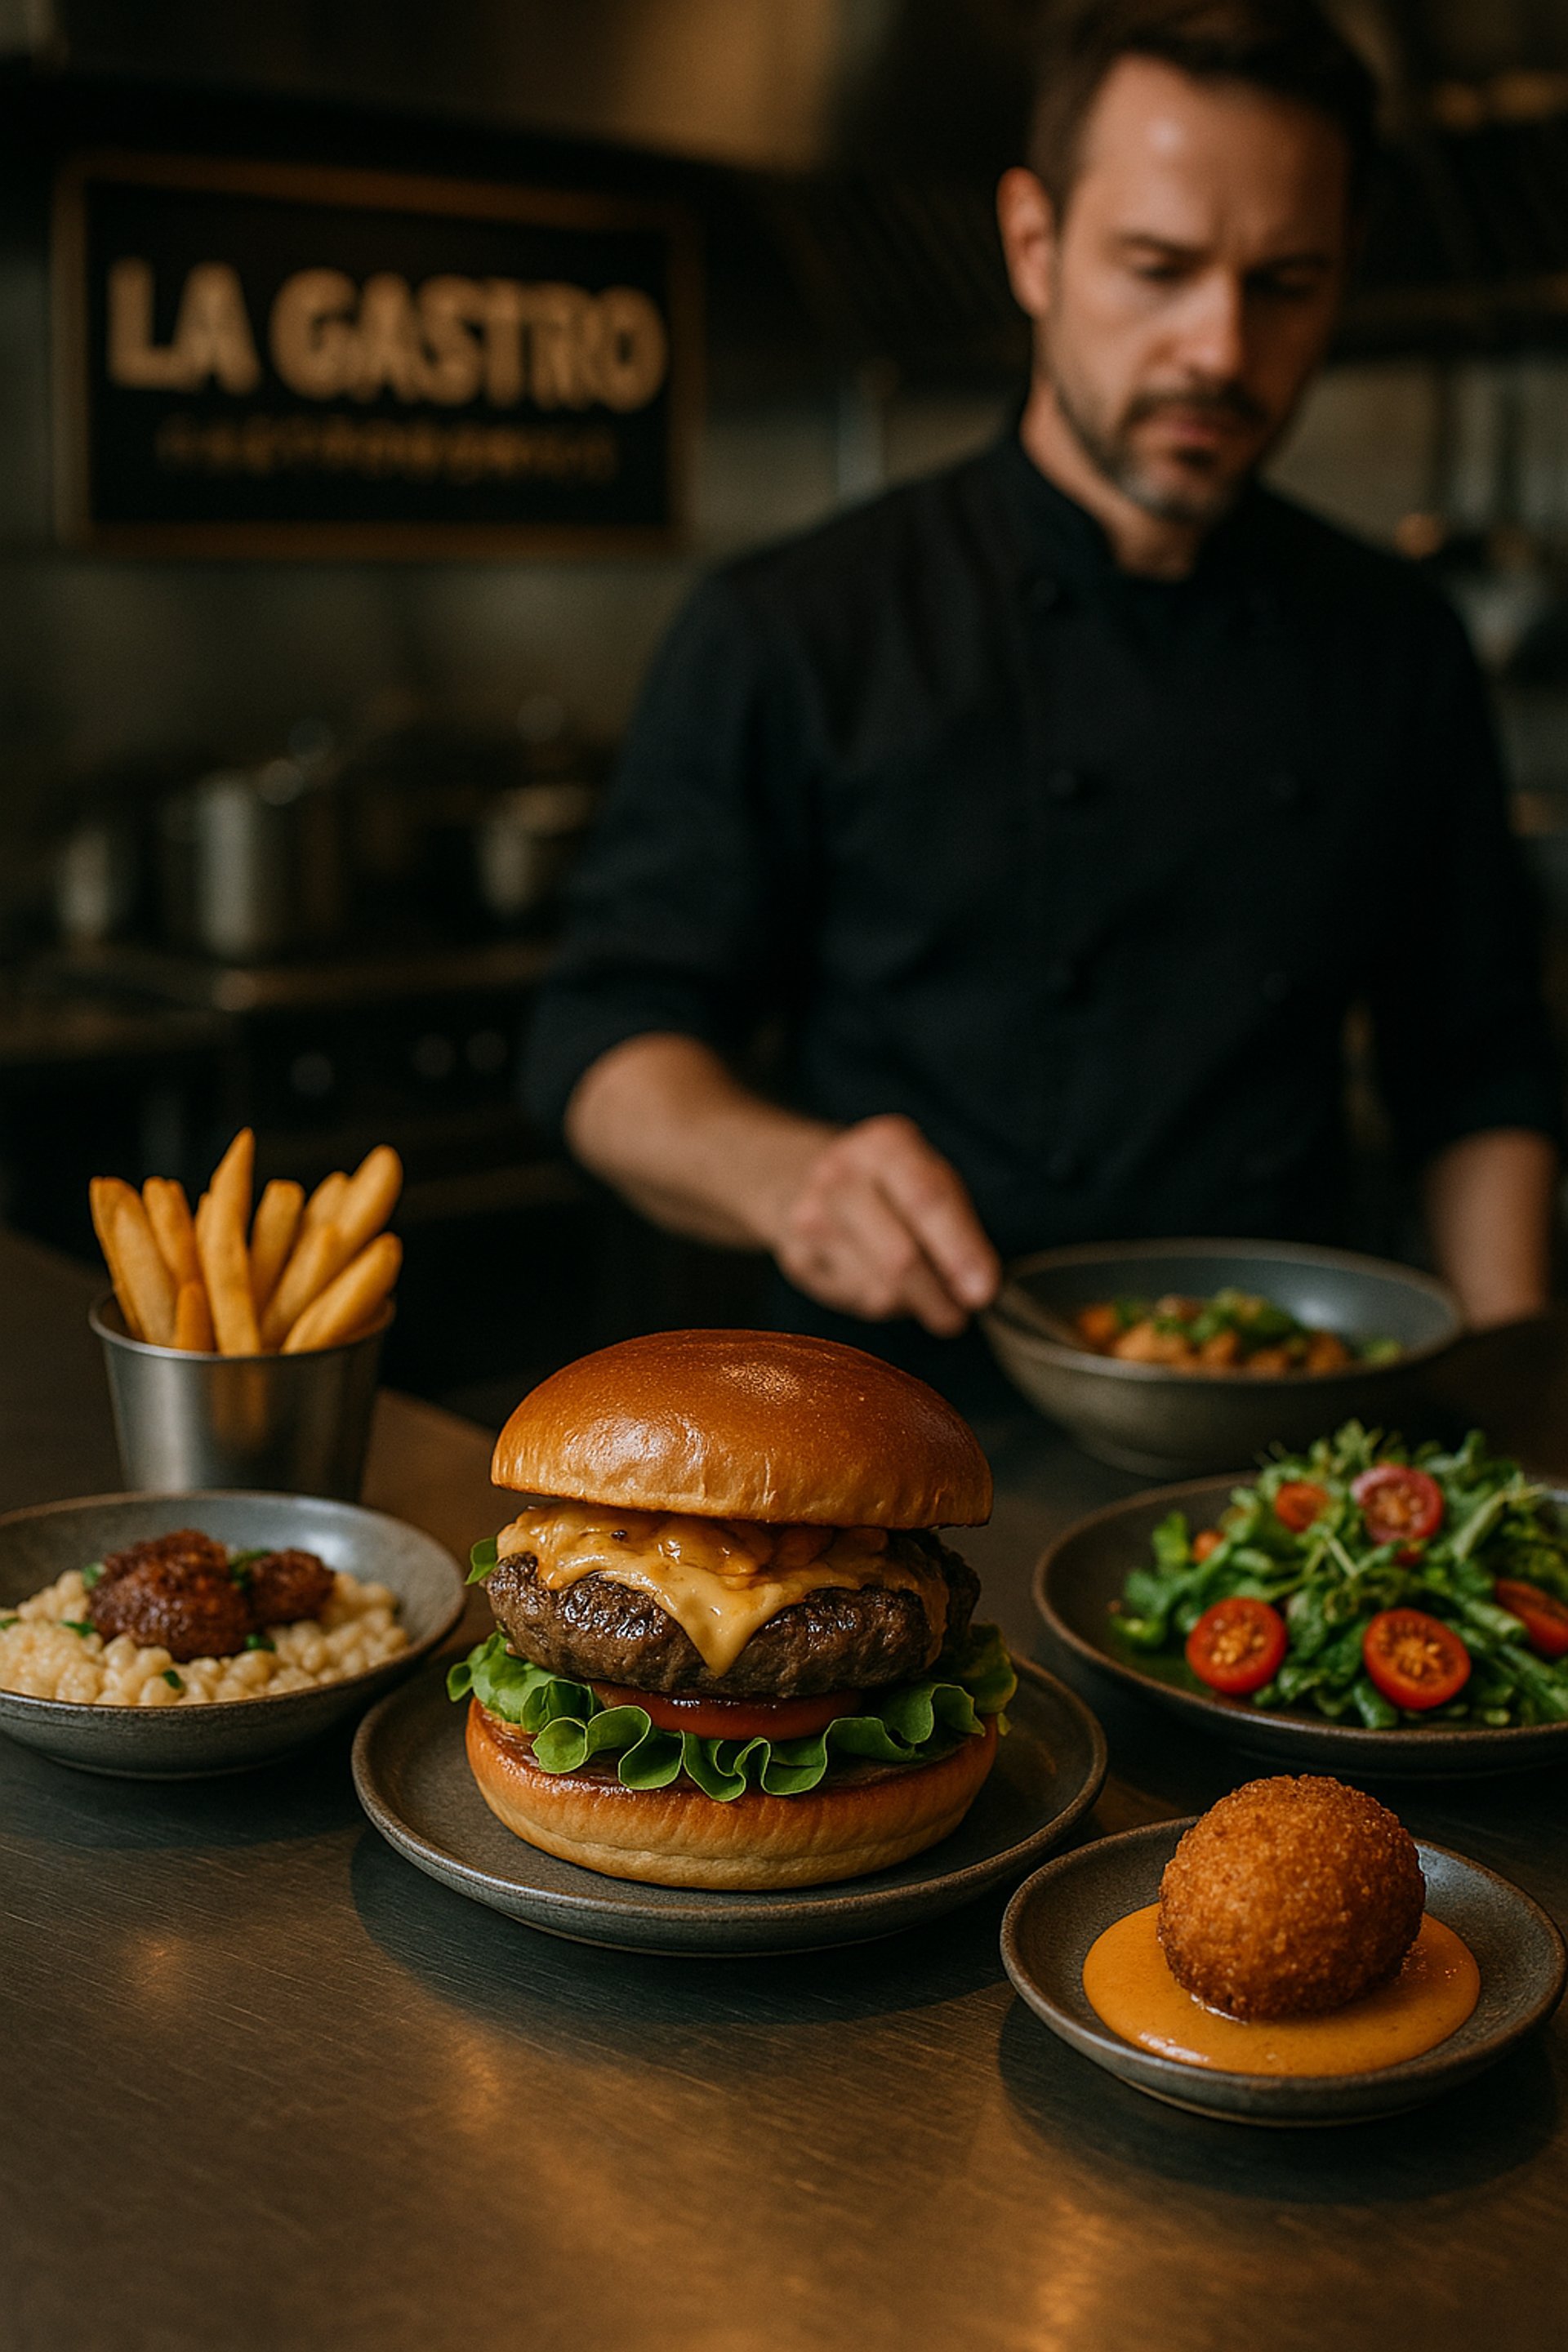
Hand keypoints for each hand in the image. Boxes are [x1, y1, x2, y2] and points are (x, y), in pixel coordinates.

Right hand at [770, 1114, 1000, 1336]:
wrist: (798, 1178)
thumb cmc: (886, 1185)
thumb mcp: (928, 1178)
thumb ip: (958, 1226)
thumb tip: (978, 1288)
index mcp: (884, 1145)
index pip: (927, 1200)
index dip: (960, 1251)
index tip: (982, 1292)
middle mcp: (840, 1176)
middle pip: (899, 1256)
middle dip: (937, 1296)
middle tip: (958, 1317)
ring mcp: (810, 1217)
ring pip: (878, 1289)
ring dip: (911, 1303)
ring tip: (918, 1290)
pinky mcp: (796, 1258)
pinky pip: (854, 1301)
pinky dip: (880, 1302)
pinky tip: (877, 1280)